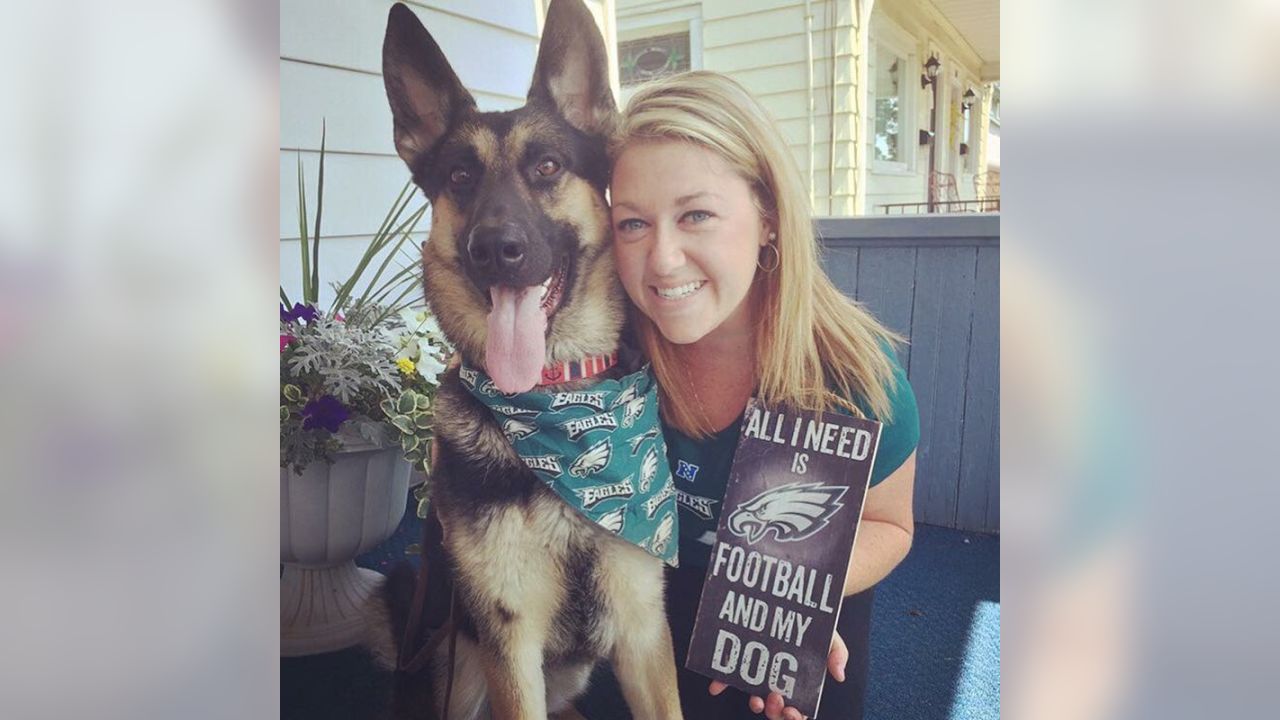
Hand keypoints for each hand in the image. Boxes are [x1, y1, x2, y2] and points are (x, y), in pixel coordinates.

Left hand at [707, 632, 848, 719]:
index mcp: (800, 682)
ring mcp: (759, 673)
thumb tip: (840, 676)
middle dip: (775, 711)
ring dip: (755, 704)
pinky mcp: (741, 661)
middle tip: (776, 699)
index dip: (796, 716)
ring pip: (755, 698)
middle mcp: (778, 681)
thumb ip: (837, 654)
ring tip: (756, 699)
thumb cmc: (814, 622)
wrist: (794, 598)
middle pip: (776, 708)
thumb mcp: (829, 636)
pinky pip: (729, 676)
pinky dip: (722, 683)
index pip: (799, 708)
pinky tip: (716, 686)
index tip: (795, 712)